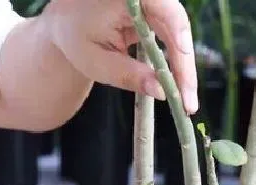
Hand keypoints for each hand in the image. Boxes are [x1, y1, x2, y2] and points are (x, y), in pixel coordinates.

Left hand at [45, 0, 197, 113]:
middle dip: (185, 67)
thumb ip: (128, 75)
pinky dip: (176, 63)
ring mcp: (154, 2)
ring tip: (185, 101)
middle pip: (178, 27)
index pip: (168, 15)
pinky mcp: (158, 13)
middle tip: (188, 104)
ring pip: (180, 35)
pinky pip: (174, 38)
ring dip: (184, 68)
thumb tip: (161, 92)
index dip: (180, 49)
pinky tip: (177, 87)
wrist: (67, 22)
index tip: (183, 82)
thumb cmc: (75, 37)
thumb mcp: (97, 62)